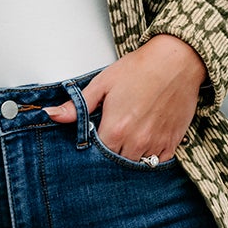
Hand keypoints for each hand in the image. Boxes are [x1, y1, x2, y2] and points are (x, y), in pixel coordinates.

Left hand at [43, 34, 206, 158]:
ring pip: (137, 166)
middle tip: (113, 139)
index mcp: (116, 128)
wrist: (177, 61)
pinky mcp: (172, 143)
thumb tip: (50, 114)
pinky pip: (158, 163)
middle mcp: (136, 141)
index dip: (94, 151)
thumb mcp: (102, 83)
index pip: (97, 157)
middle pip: (116, 164)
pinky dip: (150, 159)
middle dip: (111, 155)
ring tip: (128, 141)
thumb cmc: (140, 69)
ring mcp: (155, 144)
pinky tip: (145, 144)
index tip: (95, 140)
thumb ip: (77, 106)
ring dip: (130, 158)